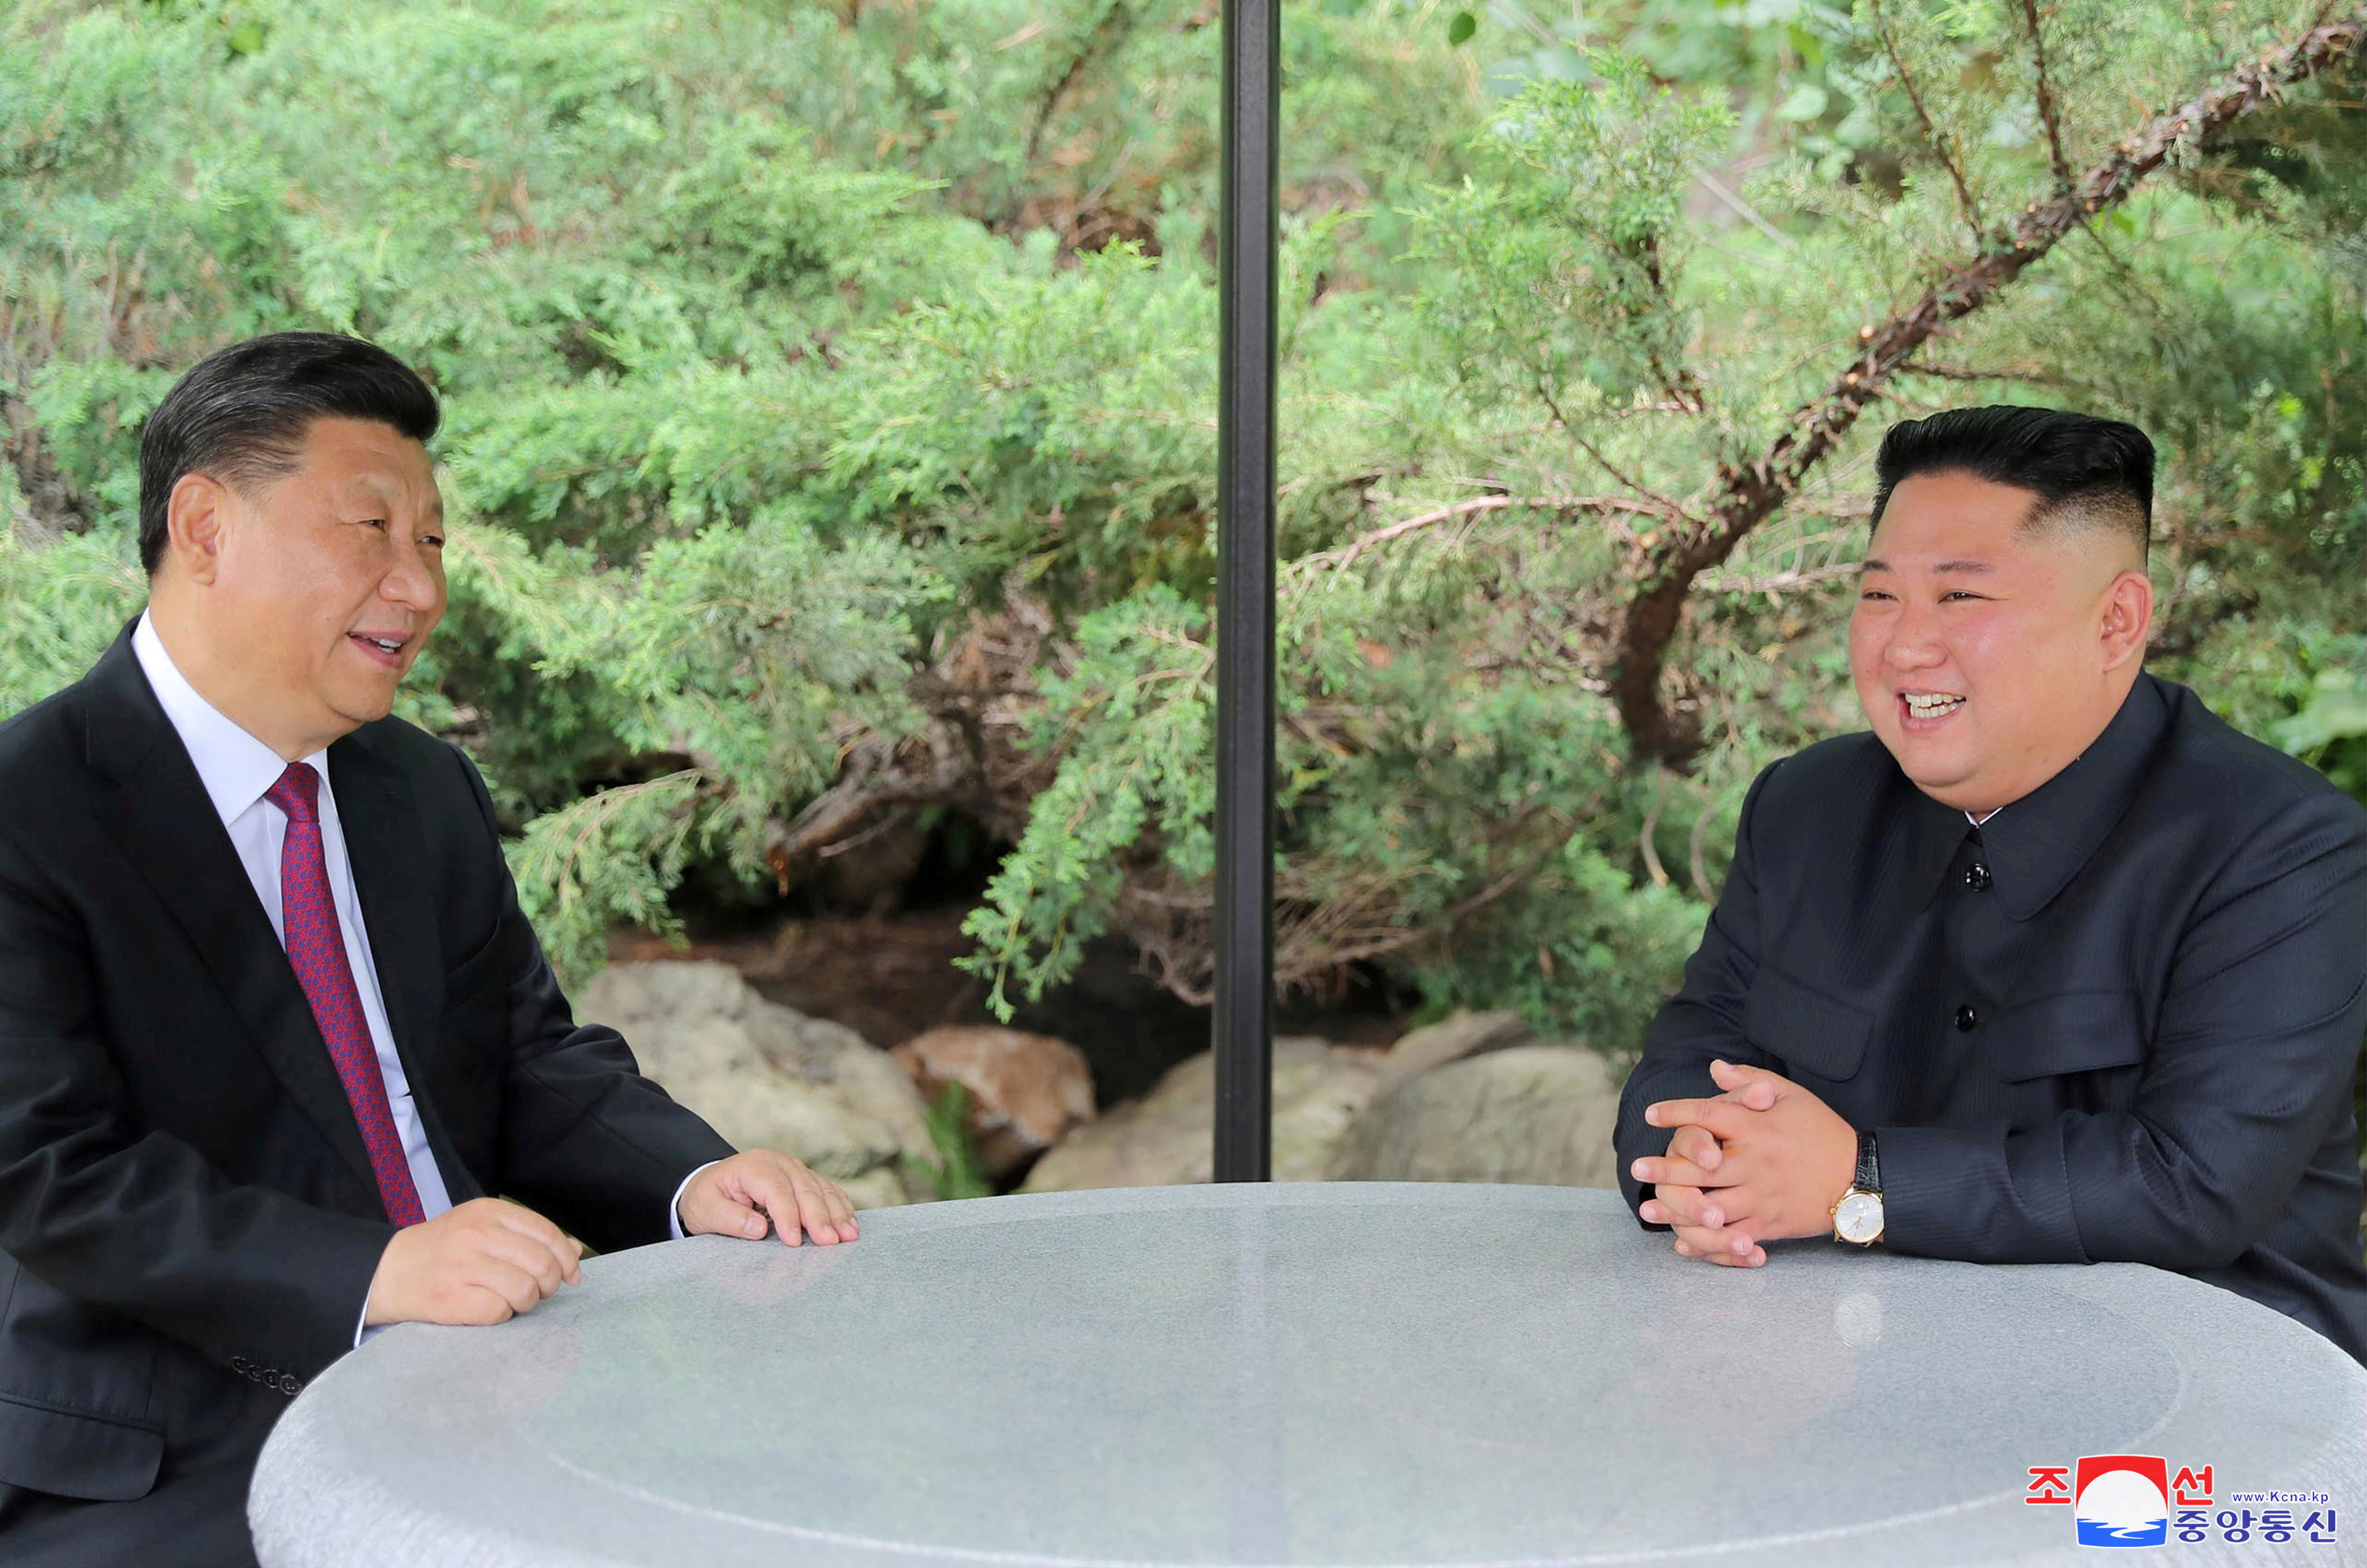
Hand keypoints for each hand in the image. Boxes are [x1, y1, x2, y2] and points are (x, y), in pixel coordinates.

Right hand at [364, 1197, 583, 1327]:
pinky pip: (500, 1312)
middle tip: (538, 1291)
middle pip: (542, 1264)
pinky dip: (502, 1316)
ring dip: (526, 1302)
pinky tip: (488, 1308)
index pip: (547, 1233)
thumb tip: (575, 1250)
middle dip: (549, 1284)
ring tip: (511, 1300)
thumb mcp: (485, 1228)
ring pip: (525, 1290)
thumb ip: (529, 1236)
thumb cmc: (445, 1250)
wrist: (388, 1271)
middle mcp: (477, 1234)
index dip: (566, 1258)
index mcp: (489, 1211)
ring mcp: (463, 1266)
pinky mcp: (452, 1298)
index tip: (571, 1275)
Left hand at [678, 1150, 858, 1246]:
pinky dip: (841, 1208)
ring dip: (837, 1213)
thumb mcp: (705, 1209)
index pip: (776, 1190)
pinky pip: (828, 1192)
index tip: (794, 1242)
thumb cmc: (707, 1198)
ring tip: (849, 1236)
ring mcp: (795, 1170)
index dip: (787, 1216)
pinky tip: (851, 1225)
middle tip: (830, 1242)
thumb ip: (729, 1218)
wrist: (711, 1184)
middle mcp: (779, 1163)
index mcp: (754, 1166)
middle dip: (820, 1217)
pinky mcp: (805, 1180)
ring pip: (822, 1190)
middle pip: (805, 1189)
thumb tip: (758, 1229)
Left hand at [1643, 1060, 1857, 1255]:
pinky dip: (1706, 1241)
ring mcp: (1761, 1195)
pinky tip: (1682, 1239)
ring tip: (1648, 1207)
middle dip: (1665, 1167)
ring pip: (1711, 1206)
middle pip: (1701, 1166)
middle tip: (1636, 1167)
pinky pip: (1732, 1236)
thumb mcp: (1792, 1095)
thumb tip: (1714, 1067)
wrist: (1861, 1178)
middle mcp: (1754, 1162)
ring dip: (1676, 1207)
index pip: (1708, 1115)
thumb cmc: (1822, 1131)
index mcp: (1756, 1127)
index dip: (1677, 1113)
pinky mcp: (1771, 1224)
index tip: (1651, 1114)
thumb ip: (1750, 1080)